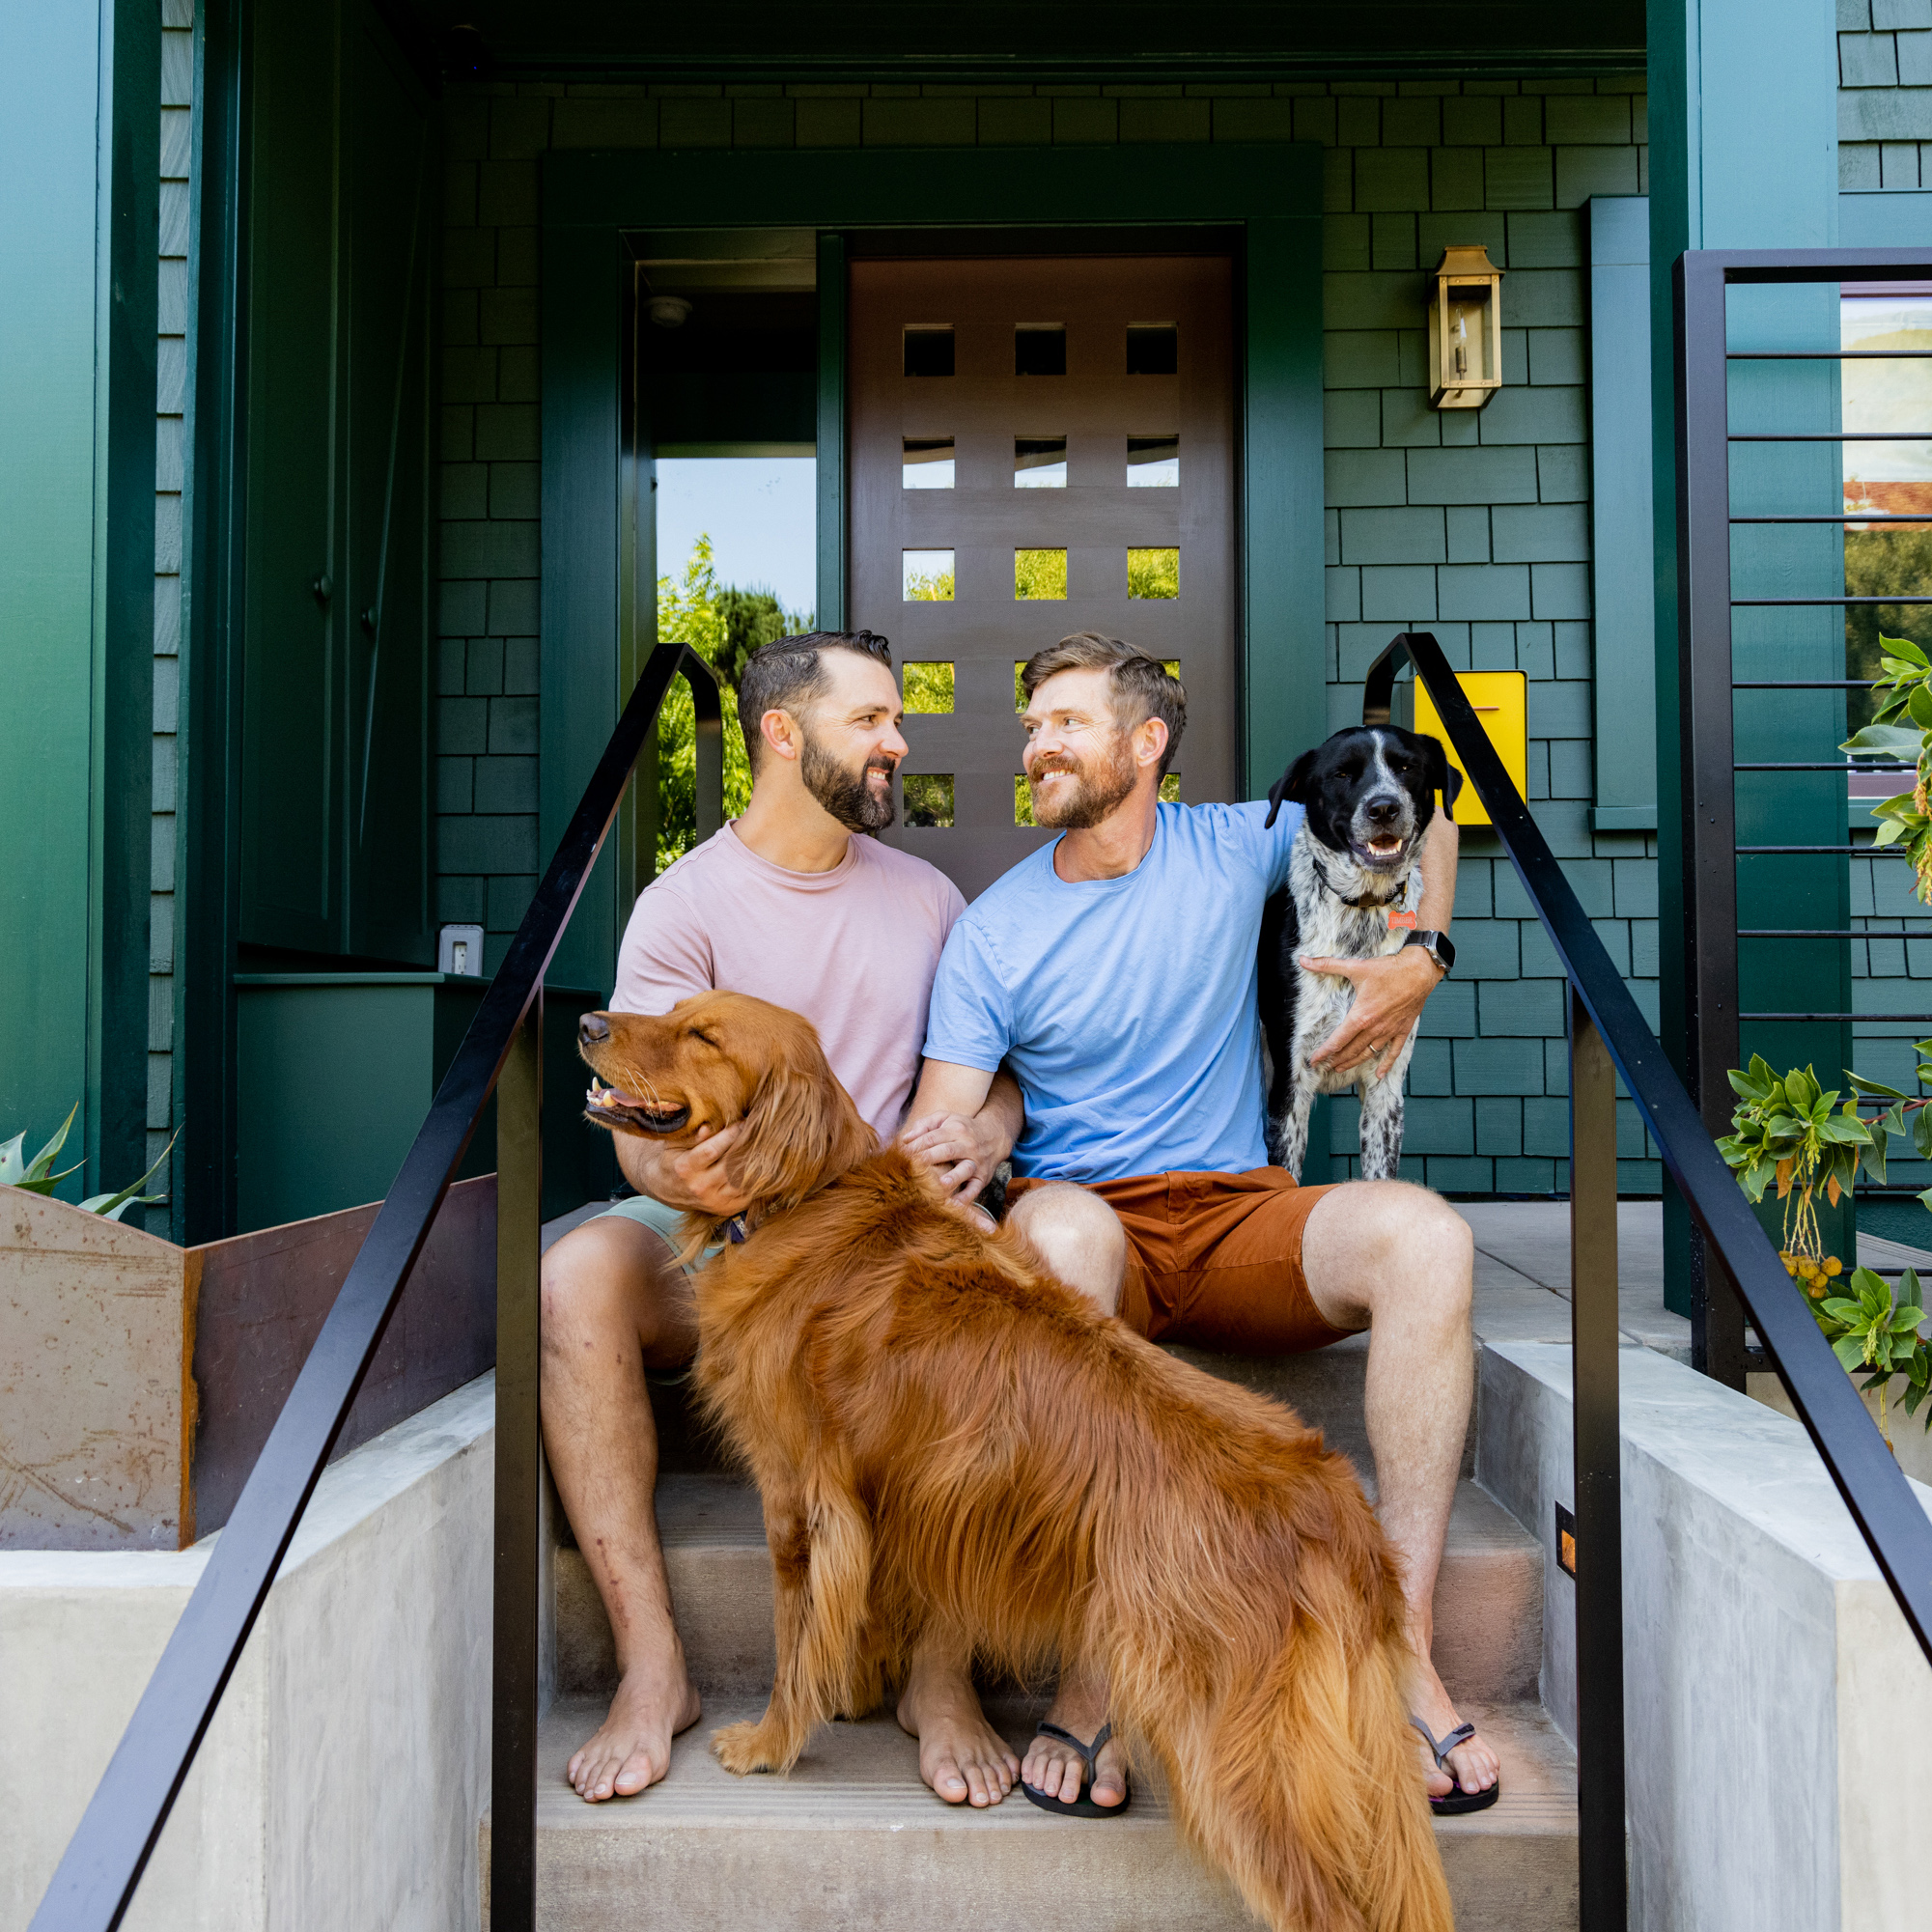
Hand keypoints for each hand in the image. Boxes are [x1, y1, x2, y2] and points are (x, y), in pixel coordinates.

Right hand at [650, 1122, 751, 1215]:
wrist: (667, 1189)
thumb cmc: (673, 1159)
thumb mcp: (676, 1144)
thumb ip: (693, 1136)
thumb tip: (708, 1127)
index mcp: (686, 1168)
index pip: (713, 1150)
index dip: (730, 1135)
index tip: (743, 1122)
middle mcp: (700, 1187)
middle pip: (731, 1166)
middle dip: (745, 1147)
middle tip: (755, 1133)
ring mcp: (714, 1201)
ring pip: (743, 1181)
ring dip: (753, 1165)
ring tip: (758, 1149)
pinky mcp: (726, 1209)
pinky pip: (748, 1193)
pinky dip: (753, 1180)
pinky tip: (754, 1167)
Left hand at [899, 1109, 1004, 1201]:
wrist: (994, 1137)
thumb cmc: (962, 1128)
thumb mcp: (946, 1118)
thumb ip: (924, 1125)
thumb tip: (905, 1139)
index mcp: (955, 1130)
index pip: (933, 1137)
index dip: (916, 1146)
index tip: (900, 1155)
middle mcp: (967, 1145)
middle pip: (946, 1151)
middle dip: (928, 1158)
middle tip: (911, 1168)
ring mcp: (976, 1162)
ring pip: (965, 1169)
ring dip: (953, 1177)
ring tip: (940, 1184)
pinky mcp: (982, 1177)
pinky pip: (975, 1188)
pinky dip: (966, 1198)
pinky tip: (954, 1205)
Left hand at [1301, 947, 1442, 1079]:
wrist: (1419, 971)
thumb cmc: (1388, 969)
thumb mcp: (1355, 966)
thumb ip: (1326, 965)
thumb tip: (1302, 960)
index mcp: (1361, 1016)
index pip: (1338, 1040)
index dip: (1324, 1052)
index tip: (1314, 1061)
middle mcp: (1374, 1027)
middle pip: (1351, 1050)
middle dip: (1336, 1059)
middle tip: (1325, 1066)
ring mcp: (1389, 1031)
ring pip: (1368, 1052)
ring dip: (1354, 1062)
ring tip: (1342, 1068)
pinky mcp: (1402, 1029)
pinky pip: (1394, 1051)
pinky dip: (1386, 1064)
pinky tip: (1379, 1074)